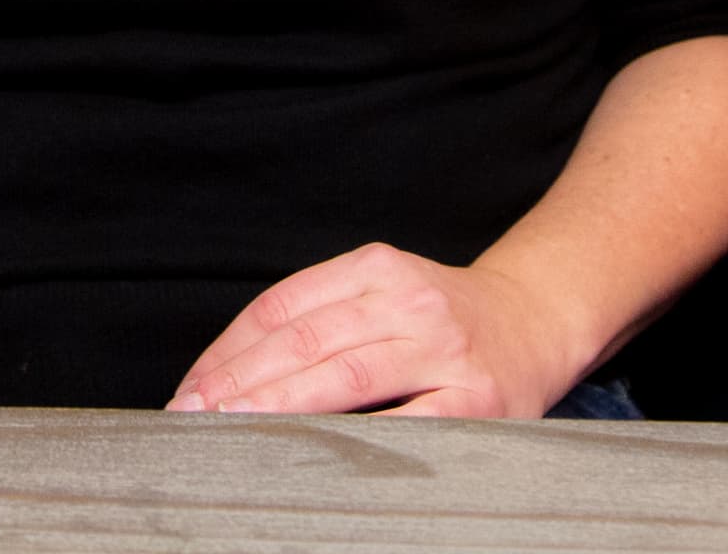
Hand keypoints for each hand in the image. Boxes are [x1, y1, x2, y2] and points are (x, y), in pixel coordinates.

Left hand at [168, 242, 585, 417]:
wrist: (538, 322)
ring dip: (278, 409)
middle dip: (238, 384)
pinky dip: (349, 445)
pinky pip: (400, 429)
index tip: (190, 391)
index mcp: (376, 267)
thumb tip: (228, 376)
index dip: (227, 351)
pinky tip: (310, 460)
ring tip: (230, 432)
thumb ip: (319, 318)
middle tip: (190, 418)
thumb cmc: (443, 318)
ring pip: (344, 380)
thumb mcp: (383, 290)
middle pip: (303, 342)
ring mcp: (444, 351)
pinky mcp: (474, 403)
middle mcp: (409, 302)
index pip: (281, 307)